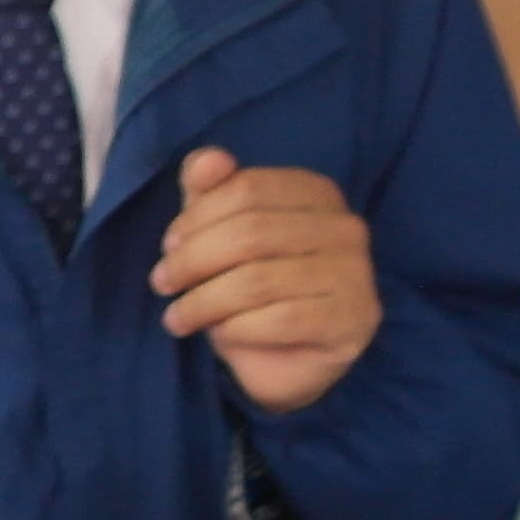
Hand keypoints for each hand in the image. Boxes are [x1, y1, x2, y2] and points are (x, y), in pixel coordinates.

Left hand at [147, 149, 381, 413]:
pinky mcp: (353, 320)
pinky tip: (221, 335)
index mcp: (316, 193)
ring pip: (259, 280)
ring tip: (178, 318)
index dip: (196, 218)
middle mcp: (345, 227)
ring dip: (204, 302)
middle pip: (250, 232)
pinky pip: (281, 320)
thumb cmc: (249, 290)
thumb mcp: (219, 234)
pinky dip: (237, 329)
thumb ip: (208, 193)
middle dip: (192, 260)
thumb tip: (208, 160)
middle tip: (162, 284)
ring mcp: (356, 274)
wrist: (282, 360)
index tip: (168, 247)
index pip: (247, 189)